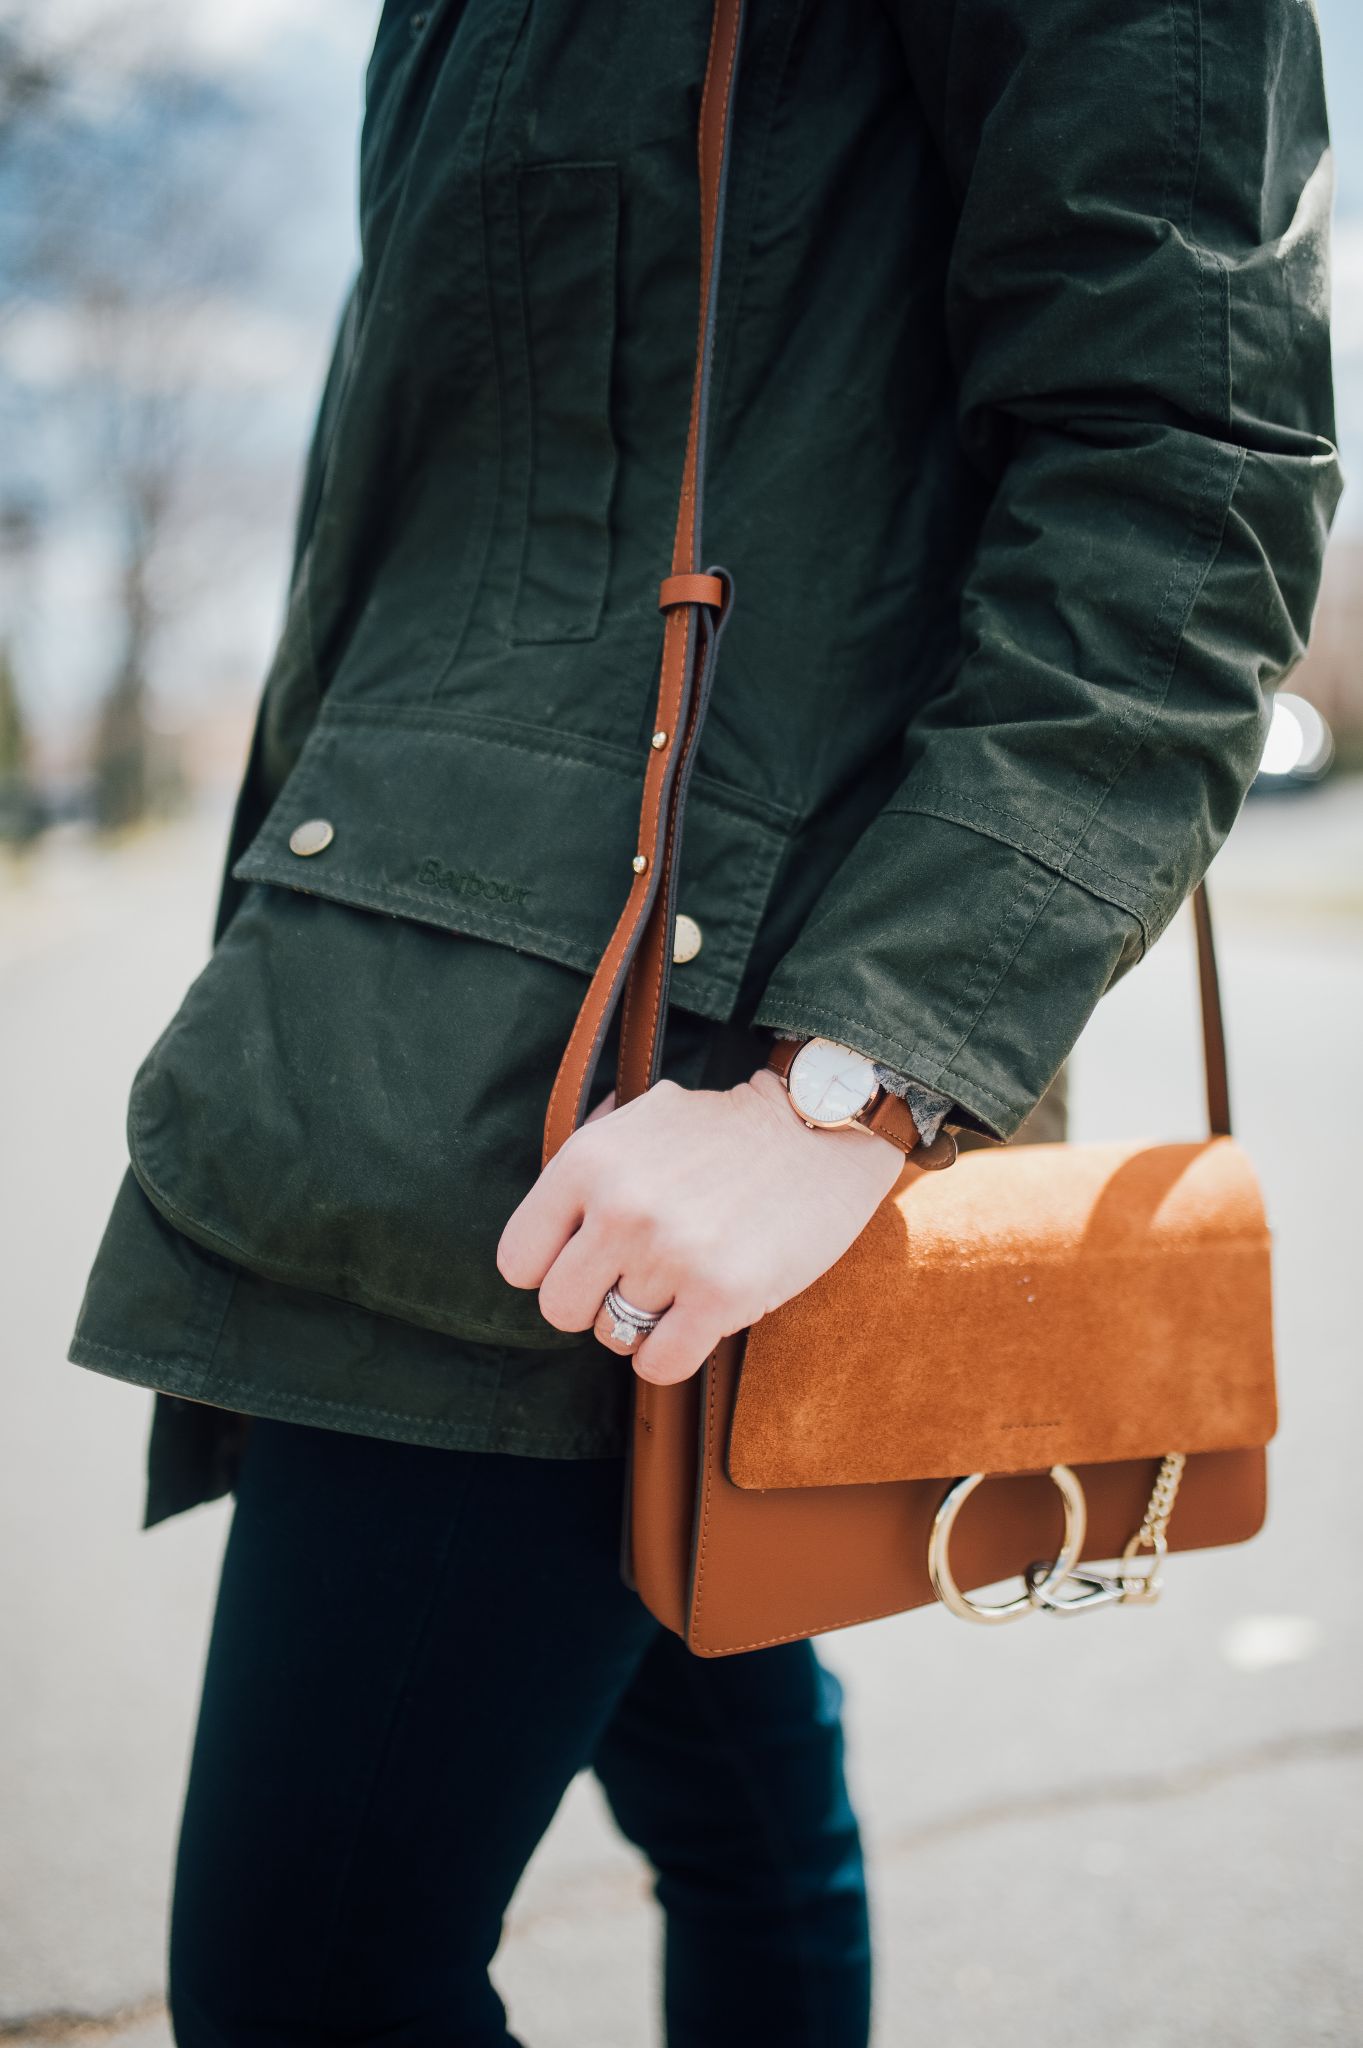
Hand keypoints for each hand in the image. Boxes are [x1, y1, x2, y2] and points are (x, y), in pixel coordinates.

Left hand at [495, 1071, 905, 1383]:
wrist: (815, 1131)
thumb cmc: (721, 1132)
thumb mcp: (636, 1121)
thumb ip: (583, 1169)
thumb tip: (544, 1228)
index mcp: (587, 1160)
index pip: (518, 1262)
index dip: (551, 1268)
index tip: (587, 1259)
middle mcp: (621, 1207)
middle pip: (559, 1309)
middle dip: (594, 1301)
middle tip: (637, 1277)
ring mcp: (671, 1253)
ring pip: (612, 1337)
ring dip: (645, 1320)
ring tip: (682, 1280)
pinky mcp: (721, 1294)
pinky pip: (658, 1364)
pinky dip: (672, 1354)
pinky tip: (697, 1319)